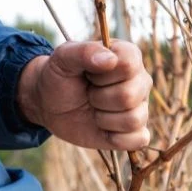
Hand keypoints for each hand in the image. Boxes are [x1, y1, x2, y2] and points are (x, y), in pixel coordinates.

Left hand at [17, 40, 151, 150]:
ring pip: (133, 120)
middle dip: (98, 99)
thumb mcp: (62, 58)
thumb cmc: (60, 77)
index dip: (102, 75)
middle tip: (88, 94)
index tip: (88, 74)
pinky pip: (139, 140)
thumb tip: (110, 60)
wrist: (51, 105)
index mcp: (128, 56)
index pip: (128, 65)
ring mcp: (140, 107)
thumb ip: (84, 51)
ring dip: (104, 119)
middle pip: (128, 96)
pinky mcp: (136, 131)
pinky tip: (103, 128)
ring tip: (94, 109)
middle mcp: (140, 81)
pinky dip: (116, 138)